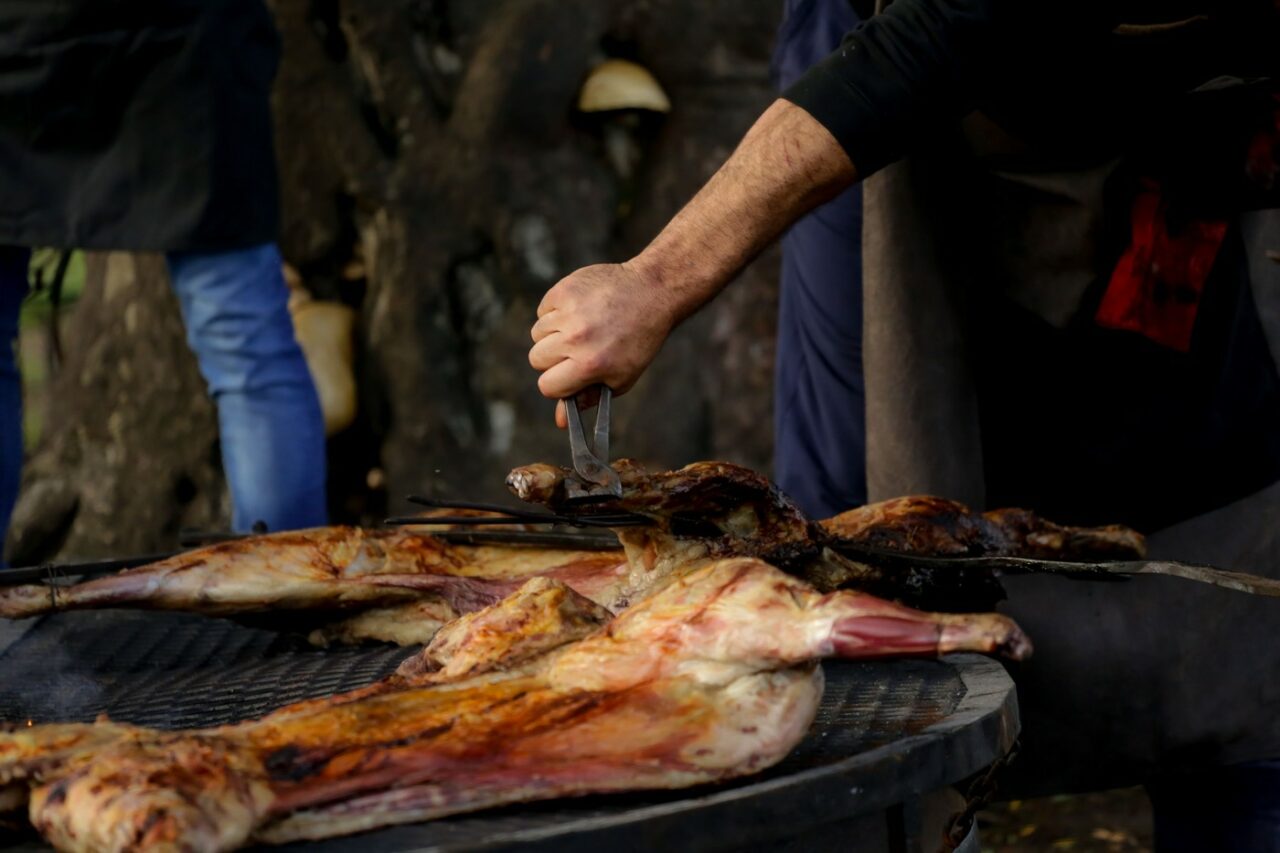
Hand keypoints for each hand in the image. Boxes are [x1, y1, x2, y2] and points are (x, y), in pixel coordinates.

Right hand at [529, 261, 676, 427]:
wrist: (651, 293)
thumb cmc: (638, 341)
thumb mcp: (620, 377)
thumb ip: (587, 398)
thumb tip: (560, 421)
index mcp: (589, 364)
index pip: (547, 385)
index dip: (557, 384)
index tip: (568, 376)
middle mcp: (576, 338)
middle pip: (536, 359)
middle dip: (552, 359)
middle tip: (575, 351)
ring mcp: (569, 311)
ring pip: (537, 333)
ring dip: (553, 334)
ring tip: (580, 328)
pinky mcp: (564, 289)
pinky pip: (543, 310)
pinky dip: (555, 312)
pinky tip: (579, 311)